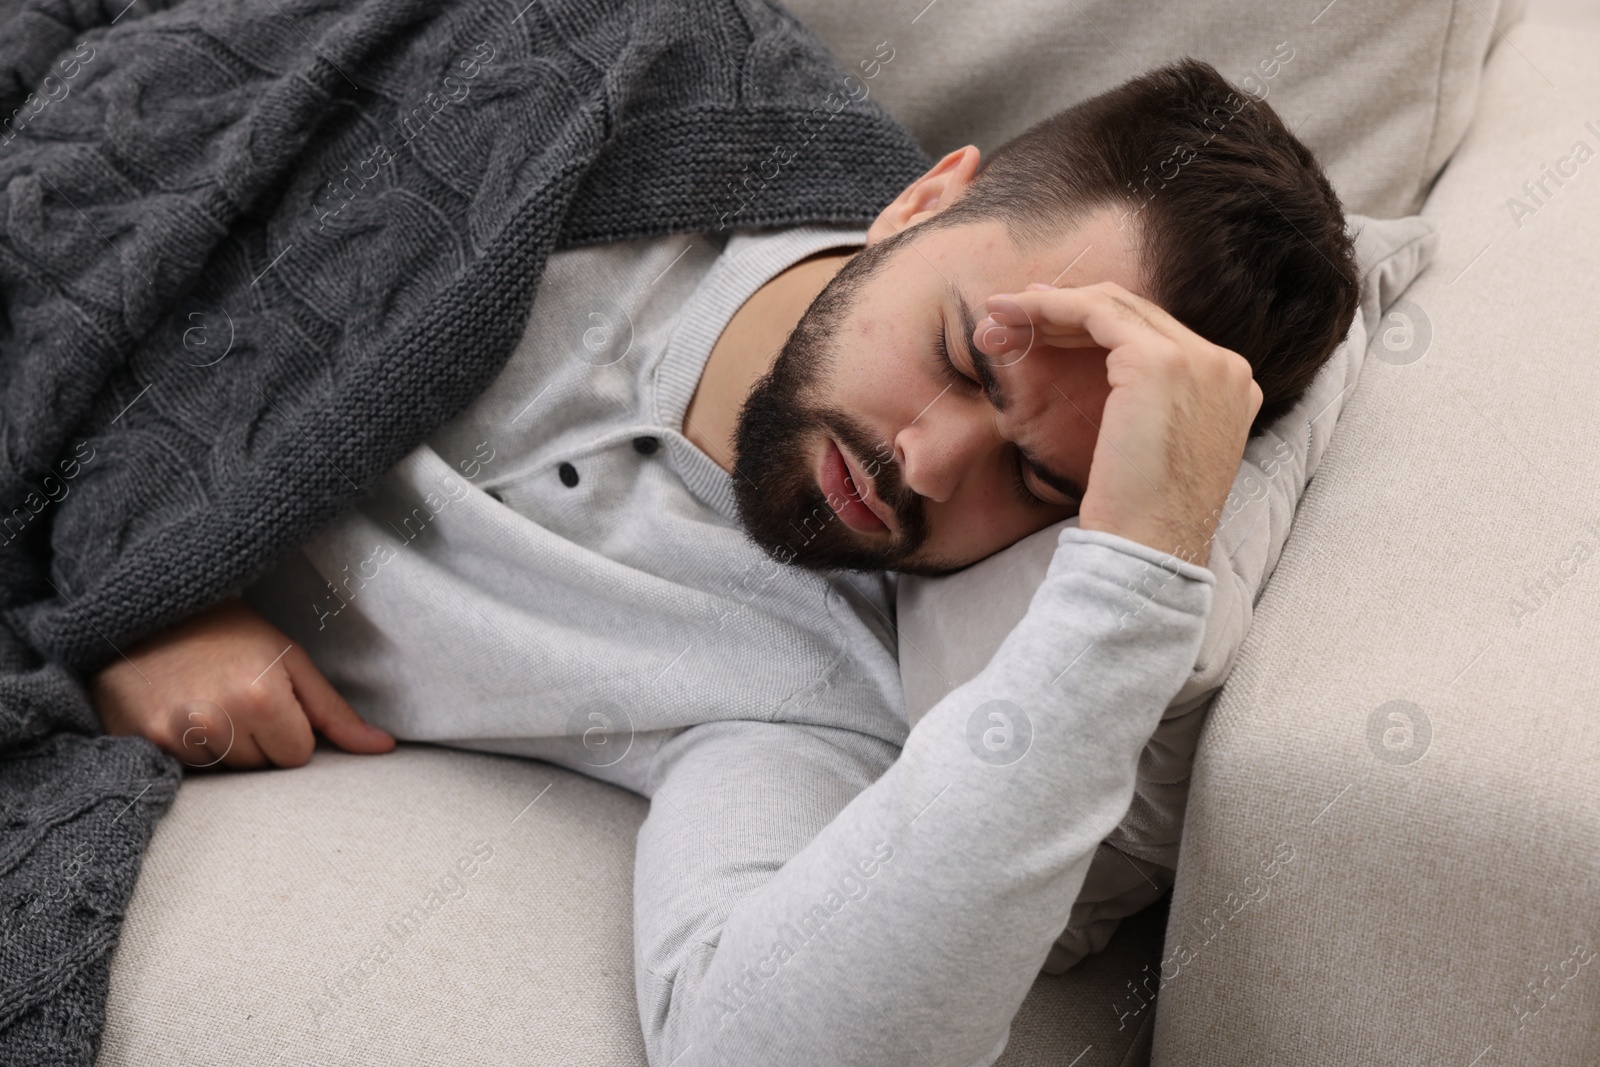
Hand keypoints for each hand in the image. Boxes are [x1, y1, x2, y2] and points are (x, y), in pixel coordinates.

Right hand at [91, 597, 395, 769]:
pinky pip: (183, 768)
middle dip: (256, 739)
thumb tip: (383, 748)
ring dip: (220, 745)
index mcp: (262, 697)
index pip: (297, 755)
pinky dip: (185, 747)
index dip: (290, 730)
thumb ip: (334, 711)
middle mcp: (216, 719)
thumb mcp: (289, 659)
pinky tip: (179, 710)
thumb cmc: (230, 631)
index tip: (269, 698)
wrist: (148, 607)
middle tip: (233, 694)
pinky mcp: (139, 740)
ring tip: (205, 698)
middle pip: (260, 767)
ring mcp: (172, 733)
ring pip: (222, 771)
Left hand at [977, 281, 1261, 565]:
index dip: (1098, 323)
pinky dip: (1051, 309)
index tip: (1048, 322)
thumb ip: (1153, 407)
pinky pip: (1096, 314)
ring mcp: (1198, 360)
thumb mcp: (1157, 448)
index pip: (1157, 335)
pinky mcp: (1160, 362)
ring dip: (1051, 305)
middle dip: (1069, 308)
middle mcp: (1225, 366)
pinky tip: (1016, 316)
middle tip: (1016, 308)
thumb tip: (1111, 381)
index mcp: (1230, 387)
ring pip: (1114, 306)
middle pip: (1137, 314)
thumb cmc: (1140, 515)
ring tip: (1002, 312)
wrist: (1149, 547)